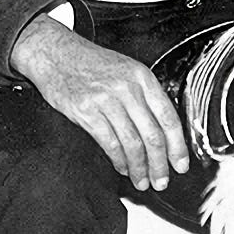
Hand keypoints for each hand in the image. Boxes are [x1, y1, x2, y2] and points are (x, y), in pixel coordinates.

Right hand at [10, 14, 189, 191]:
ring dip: (139, 168)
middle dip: (159, 165)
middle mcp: (126, 88)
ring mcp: (105, 99)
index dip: (177, 146)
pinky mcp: (85, 111)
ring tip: (141, 181)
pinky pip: (109, 143)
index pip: (168, 118)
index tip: (180, 164)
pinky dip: (119, 161)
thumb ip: (143, 95)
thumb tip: (161, 131)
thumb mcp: (124, 69)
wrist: (54, 52)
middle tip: (161, 181)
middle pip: (152, 135)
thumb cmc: (89, 62)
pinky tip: (122, 167)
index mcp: (141, 77)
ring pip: (132, 144)